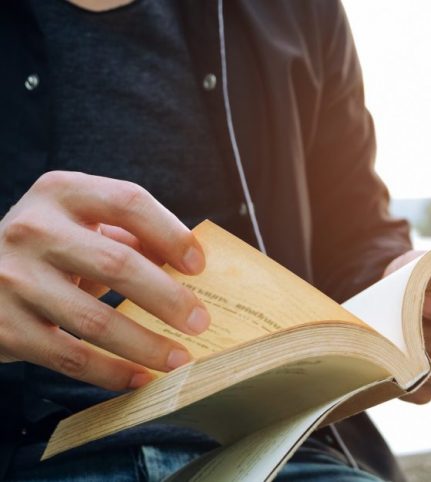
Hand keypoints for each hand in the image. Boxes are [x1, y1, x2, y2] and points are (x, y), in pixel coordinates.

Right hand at [0, 171, 209, 389]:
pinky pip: (70, 357)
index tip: (199, 267)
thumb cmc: (49, 248)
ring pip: (95, 320)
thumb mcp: (83, 225)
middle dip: (168, 298)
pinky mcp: (5, 327)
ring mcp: (14, 279)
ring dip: (146, 345)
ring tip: (179, 360)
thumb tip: (189, 262)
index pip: (129, 202)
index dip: (171, 233)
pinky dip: (111, 372)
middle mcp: (34, 229)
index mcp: (61, 192)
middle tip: (200, 322)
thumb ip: (132, 236)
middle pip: (117, 263)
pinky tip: (140, 378)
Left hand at [384, 250, 430, 403]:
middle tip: (399, 322)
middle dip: (428, 334)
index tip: (425, 301)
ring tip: (385, 339)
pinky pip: (415, 391)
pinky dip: (398, 378)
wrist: (392, 302)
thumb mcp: (416, 266)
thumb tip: (409, 287)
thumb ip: (419, 271)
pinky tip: (382, 360)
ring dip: (411, 357)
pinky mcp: (427, 391)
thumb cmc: (409, 281)